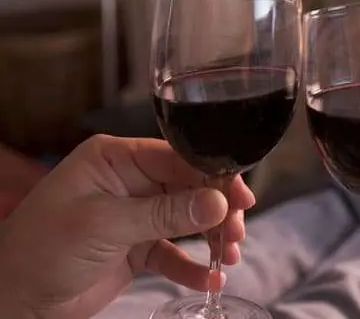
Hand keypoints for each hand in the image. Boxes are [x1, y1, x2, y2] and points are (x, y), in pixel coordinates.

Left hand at [0, 135, 255, 318]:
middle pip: (189, 187)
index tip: (240, 196)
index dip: (212, 175)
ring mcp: (136, 215)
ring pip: (188, 219)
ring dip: (212, 236)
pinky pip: (176, 253)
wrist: (17, 300)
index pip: (176, 157)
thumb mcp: (105, 224)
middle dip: (217, 209)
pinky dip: (194, 266)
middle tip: (237, 230)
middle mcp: (130, 182)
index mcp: (116, 160)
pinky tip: (210, 278)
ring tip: (230, 255)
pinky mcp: (139, 248)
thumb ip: (164, 214)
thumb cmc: (42, 249)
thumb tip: (217, 203)